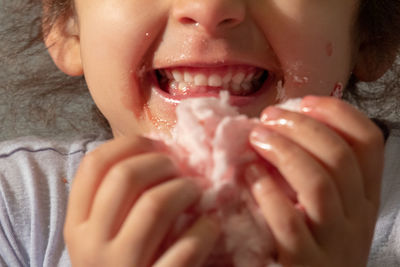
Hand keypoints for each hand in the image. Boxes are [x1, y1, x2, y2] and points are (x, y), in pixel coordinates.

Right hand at [64, 136, 219, 266]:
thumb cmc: (121, 264)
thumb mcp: (105, 233)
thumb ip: (120, 199)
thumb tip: (162, 154)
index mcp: (78, 225)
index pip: (93, 164)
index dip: (129, 145)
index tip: (156, 146)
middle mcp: (91, 244)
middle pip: (125, 176)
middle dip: (161, 162)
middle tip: (179, 168)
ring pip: (155, 204)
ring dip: (184, 189)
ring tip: (196, 191)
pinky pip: (185, 248)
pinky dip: (204, 229)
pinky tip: (211, 225)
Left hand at [246, 96, 383, 266]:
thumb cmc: (311, 239)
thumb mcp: (327, 205)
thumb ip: (316, 169)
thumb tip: (282, 124)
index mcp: (364, 196)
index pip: (369, 142)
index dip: (338, 112)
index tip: (304, 102)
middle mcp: (357, 217)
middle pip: (340, 156)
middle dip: (300, 126)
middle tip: (268, 118)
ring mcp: (333, 242)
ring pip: (318, 183)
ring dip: (283, 151)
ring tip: (256, 138)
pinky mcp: (303, 263)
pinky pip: (289, 222)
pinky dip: (267, 192)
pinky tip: (250, 176)